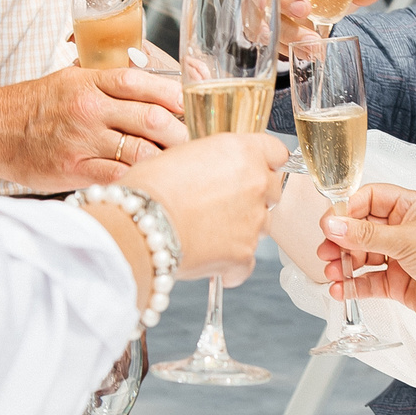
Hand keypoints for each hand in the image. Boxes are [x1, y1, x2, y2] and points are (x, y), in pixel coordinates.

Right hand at [0, 65, 187, 189]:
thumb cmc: (35, 107)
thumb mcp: (70, 80)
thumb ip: (108, 83)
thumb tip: (153, 89)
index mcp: (90, 81)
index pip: (143, 82)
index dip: (175, 94)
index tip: (194, 105)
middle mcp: (89, 108)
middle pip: (152, 118)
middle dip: (181, 132)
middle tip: (196, 142)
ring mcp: (82, 140)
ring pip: (141, 150)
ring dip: (166, 159)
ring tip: (181, 165)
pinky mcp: (74, 169)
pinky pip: (119, 175)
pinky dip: (140, 178)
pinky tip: (152, 181)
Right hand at [121, 132, 290, 283]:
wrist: (139, 226)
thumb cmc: (150, 187)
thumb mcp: (182, 155)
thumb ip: (212, 161)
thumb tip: (214, 171)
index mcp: (241, 151)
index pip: (276, 151)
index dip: (265, 160)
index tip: (255, 168)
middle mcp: (255, 183)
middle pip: (272, 190)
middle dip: (254, 196)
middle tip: (224, 203)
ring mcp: (254, 221)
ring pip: (261, 225)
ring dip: (242, 228)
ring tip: (208, 232)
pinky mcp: (245, 255)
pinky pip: (246, 261)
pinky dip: (231, 263)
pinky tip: (209, 257)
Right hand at [315, 184, 415, 328]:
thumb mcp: (407, 239)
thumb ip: (366, 235)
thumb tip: (333, 225)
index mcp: (412, 207)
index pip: (371, 199)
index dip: (348, 210)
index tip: (330, 223)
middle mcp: (406, 230)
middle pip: (362, 229)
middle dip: (342, 240)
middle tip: (326, 250)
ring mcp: (402, 257)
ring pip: (363, 256)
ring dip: (345, 264)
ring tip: (332, 271)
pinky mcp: (400, 284)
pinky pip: (370, 282)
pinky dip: (353, 285)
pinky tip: (340, 289)